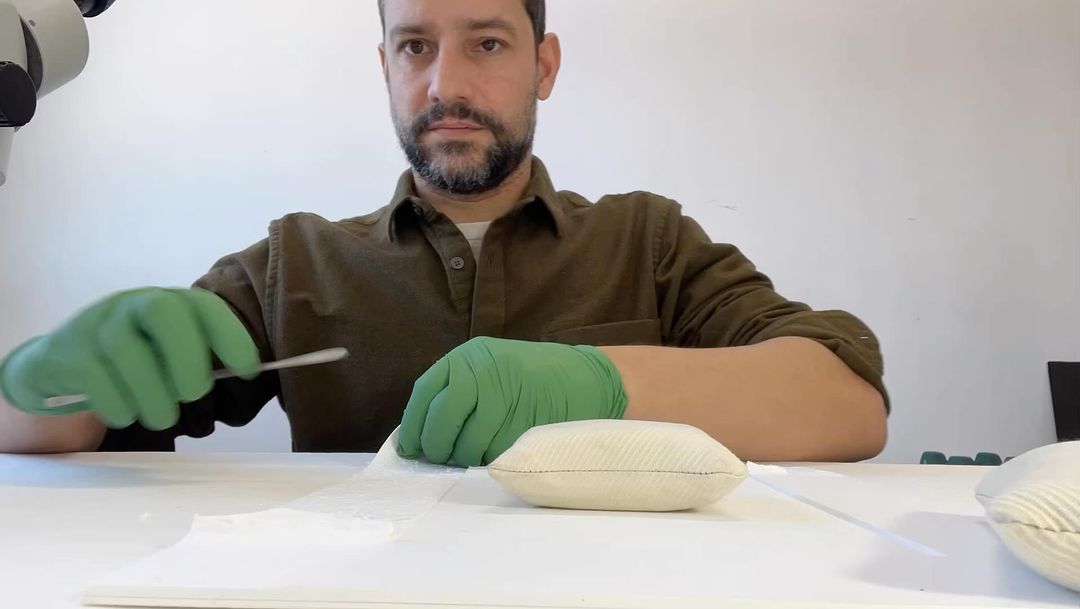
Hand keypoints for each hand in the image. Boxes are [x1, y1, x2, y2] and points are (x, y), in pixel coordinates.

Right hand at [0, 288, 259, 429]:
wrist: (62, 362)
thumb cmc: (136, 362)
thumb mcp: (171, 353)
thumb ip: (204, 361)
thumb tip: (248, 378)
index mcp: (170, 303)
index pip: (204, 306)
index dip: (231, 336)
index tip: (248, 370)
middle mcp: (135, 305)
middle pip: (164, 312)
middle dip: (187, 358)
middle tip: (194, 394)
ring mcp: (98, 325)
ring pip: (128, 351)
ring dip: (153, 394)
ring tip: (163, 418)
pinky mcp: (69, 353)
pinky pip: (96, 378)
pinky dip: (118, 405)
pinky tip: (126, 415)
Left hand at [397, 337, 627, 466]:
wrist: (586, 378)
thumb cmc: (530, 377)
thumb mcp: (490, 365)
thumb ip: (456, 389)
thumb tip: (419, 434)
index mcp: (469, 357)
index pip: (425, 392)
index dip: (413, 426)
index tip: (410, 449)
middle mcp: (483, 373)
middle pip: (441, 420)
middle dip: (436, 448)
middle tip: (440, 459)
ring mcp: (505, 398)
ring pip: (466, 443)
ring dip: (463, 459)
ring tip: (470, 457)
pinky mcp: (524, 424)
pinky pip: (494, 454)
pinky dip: (488, 462)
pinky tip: (493, 456)